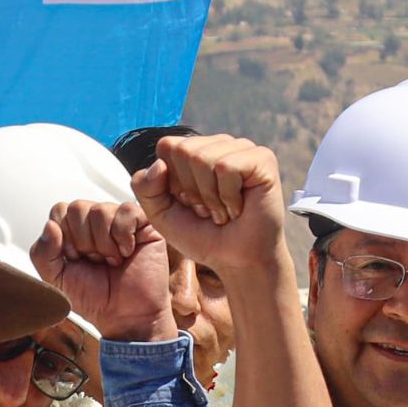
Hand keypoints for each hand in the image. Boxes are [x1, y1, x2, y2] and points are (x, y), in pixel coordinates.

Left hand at [30, 200, 176, 341]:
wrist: (126, 316)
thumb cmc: (95, 299)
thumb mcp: (57, 280)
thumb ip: (42, 254)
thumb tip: (50, 226)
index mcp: (73, 230)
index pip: (59, 211)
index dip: (64, 237)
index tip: (75, 259)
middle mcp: (96, 221)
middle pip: (77, 208)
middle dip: (83, 242)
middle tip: (96, 261)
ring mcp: (119, 220)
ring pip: (100, 210)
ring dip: (104, 243)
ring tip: (112, 260)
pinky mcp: (143, 223)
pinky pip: (127, 211)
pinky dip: (124, 236)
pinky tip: (127, 253)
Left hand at [134, 134, 285, 275]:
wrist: (237, 262)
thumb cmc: (203, 236)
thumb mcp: (161, 215)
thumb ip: (146, 188)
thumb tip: (159, 164)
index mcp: (195, 151)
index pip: (167, 146)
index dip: (172, 182)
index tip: (189, 203)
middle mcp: (218, 144)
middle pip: (184, 151)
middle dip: (191, 190)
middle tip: (208, 210)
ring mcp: (241, 149)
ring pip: (203, 158)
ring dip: (210, 197)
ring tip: (223, 211)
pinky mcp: (262, 159)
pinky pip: (227, 167)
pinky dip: (228, 196)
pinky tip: (238, 208)